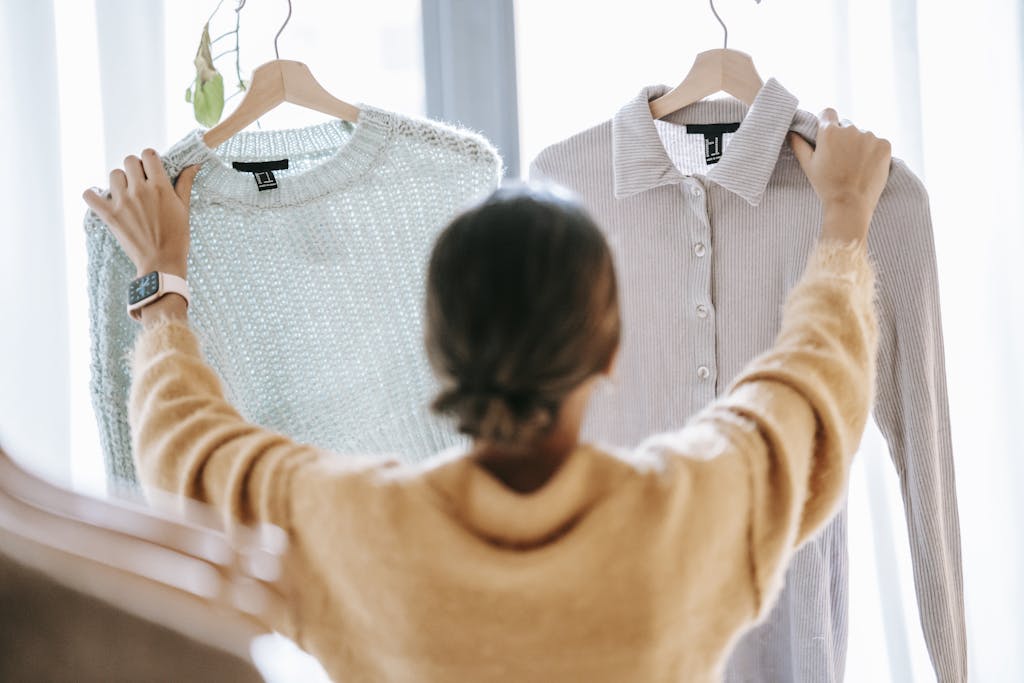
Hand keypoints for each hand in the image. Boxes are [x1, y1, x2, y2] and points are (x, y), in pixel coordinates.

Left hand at [83, 150, 199, 277]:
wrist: (161, 262)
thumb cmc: (177, 237)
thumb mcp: (184, 208)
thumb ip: (185, 183)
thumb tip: (194, 165)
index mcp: (160, 186)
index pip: (148, 155)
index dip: (150, 159)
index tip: (151, 169)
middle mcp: (140, 190)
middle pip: (129, 161)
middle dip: (135, 168)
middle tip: (140, 183)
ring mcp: (123, 202)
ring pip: (113, 175)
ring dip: (120, 181)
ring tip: (126, 194)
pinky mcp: (110, 215)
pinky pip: (90, 195)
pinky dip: (92, 195)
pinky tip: (100, 198)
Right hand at [789, 109, 891, 242]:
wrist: (850, 204)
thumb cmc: (826, 186)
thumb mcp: (808, 165)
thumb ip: (799, 145)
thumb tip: (792, 132)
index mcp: (829, 131)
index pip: (828, 113)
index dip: (827, 123)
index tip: (829, 135)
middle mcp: (850, 128)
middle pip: (847, 126)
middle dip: (844, 138)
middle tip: (842, 160)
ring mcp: (869, 136)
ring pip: (863, 136)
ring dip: (860, 146)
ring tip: (855, 167)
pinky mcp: (884, 145)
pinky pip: (878, 143)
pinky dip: (874, 153)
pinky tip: (867, 168)